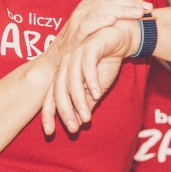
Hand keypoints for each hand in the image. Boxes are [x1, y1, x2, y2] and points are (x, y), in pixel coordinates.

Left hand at [41, 20, 138, 134]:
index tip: (50, 133)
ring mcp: (76, 54)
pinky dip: (91, 81)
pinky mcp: (89, 47)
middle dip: (65, 111)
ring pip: (72, 80)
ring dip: (78, 101)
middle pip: (59, 90)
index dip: (48, 114)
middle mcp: (66, 65)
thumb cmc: (106, 63)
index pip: (51, 96)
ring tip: (87, 118)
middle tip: (74, 128)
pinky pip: (87, 65)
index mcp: (64, 75)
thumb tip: (79, 122)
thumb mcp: (97, 89)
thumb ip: (87, 103)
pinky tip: (96, 94)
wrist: (121, 38)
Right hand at [46, 0, 150, 56]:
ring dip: (121, 10)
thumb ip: (103, 20)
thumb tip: (127, 14)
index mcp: (83, 8)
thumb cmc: (75, 48)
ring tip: (138, 13)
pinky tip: (113, 20)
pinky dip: (100, 21)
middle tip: (147, 6)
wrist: (53, 67)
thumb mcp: (88, 30)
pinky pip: (87, 26)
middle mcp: (79, 12)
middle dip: (128, 0)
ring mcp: (76, 25)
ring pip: (99, 10)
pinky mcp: (74, 39)